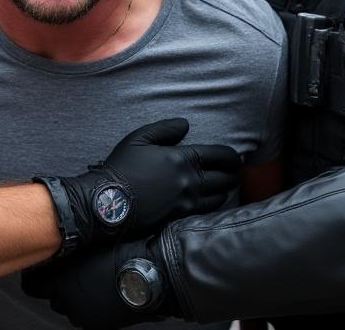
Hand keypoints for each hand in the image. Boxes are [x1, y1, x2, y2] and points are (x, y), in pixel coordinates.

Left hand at [23, 238, 173, 328]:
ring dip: (75, 298)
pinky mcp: (96, 324)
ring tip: (93, 282)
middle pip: (52, 297)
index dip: (36, 278)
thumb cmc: (120, 257)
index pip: (32, 286)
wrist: (147, 275)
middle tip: (75, 273)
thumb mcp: (87, 249)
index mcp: (59, 283)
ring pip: (69, 307)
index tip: (41, 272)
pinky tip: (103, 292)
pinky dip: (90, 306)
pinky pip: (86, 315)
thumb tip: (56, 255)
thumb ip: (66, 256)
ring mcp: (81, 315)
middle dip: (59, 287)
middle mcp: (66, 302)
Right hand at [49, 118, 239, 248]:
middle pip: (226, 178)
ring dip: (225, 191)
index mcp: (183, 159)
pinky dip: (213, 206)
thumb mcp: (138, 139)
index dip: (232, 156)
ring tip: (224, 187)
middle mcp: (191, 182)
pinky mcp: (181, 219)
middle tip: (235, 172)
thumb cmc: (121, 168)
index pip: (221, 156)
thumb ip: (164, 129)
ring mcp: (187, 203)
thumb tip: (186, 124)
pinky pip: (206, 213)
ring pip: (219, 198)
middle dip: (233, 174)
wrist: (108, 203)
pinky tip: (210, 202)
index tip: (236, 158)